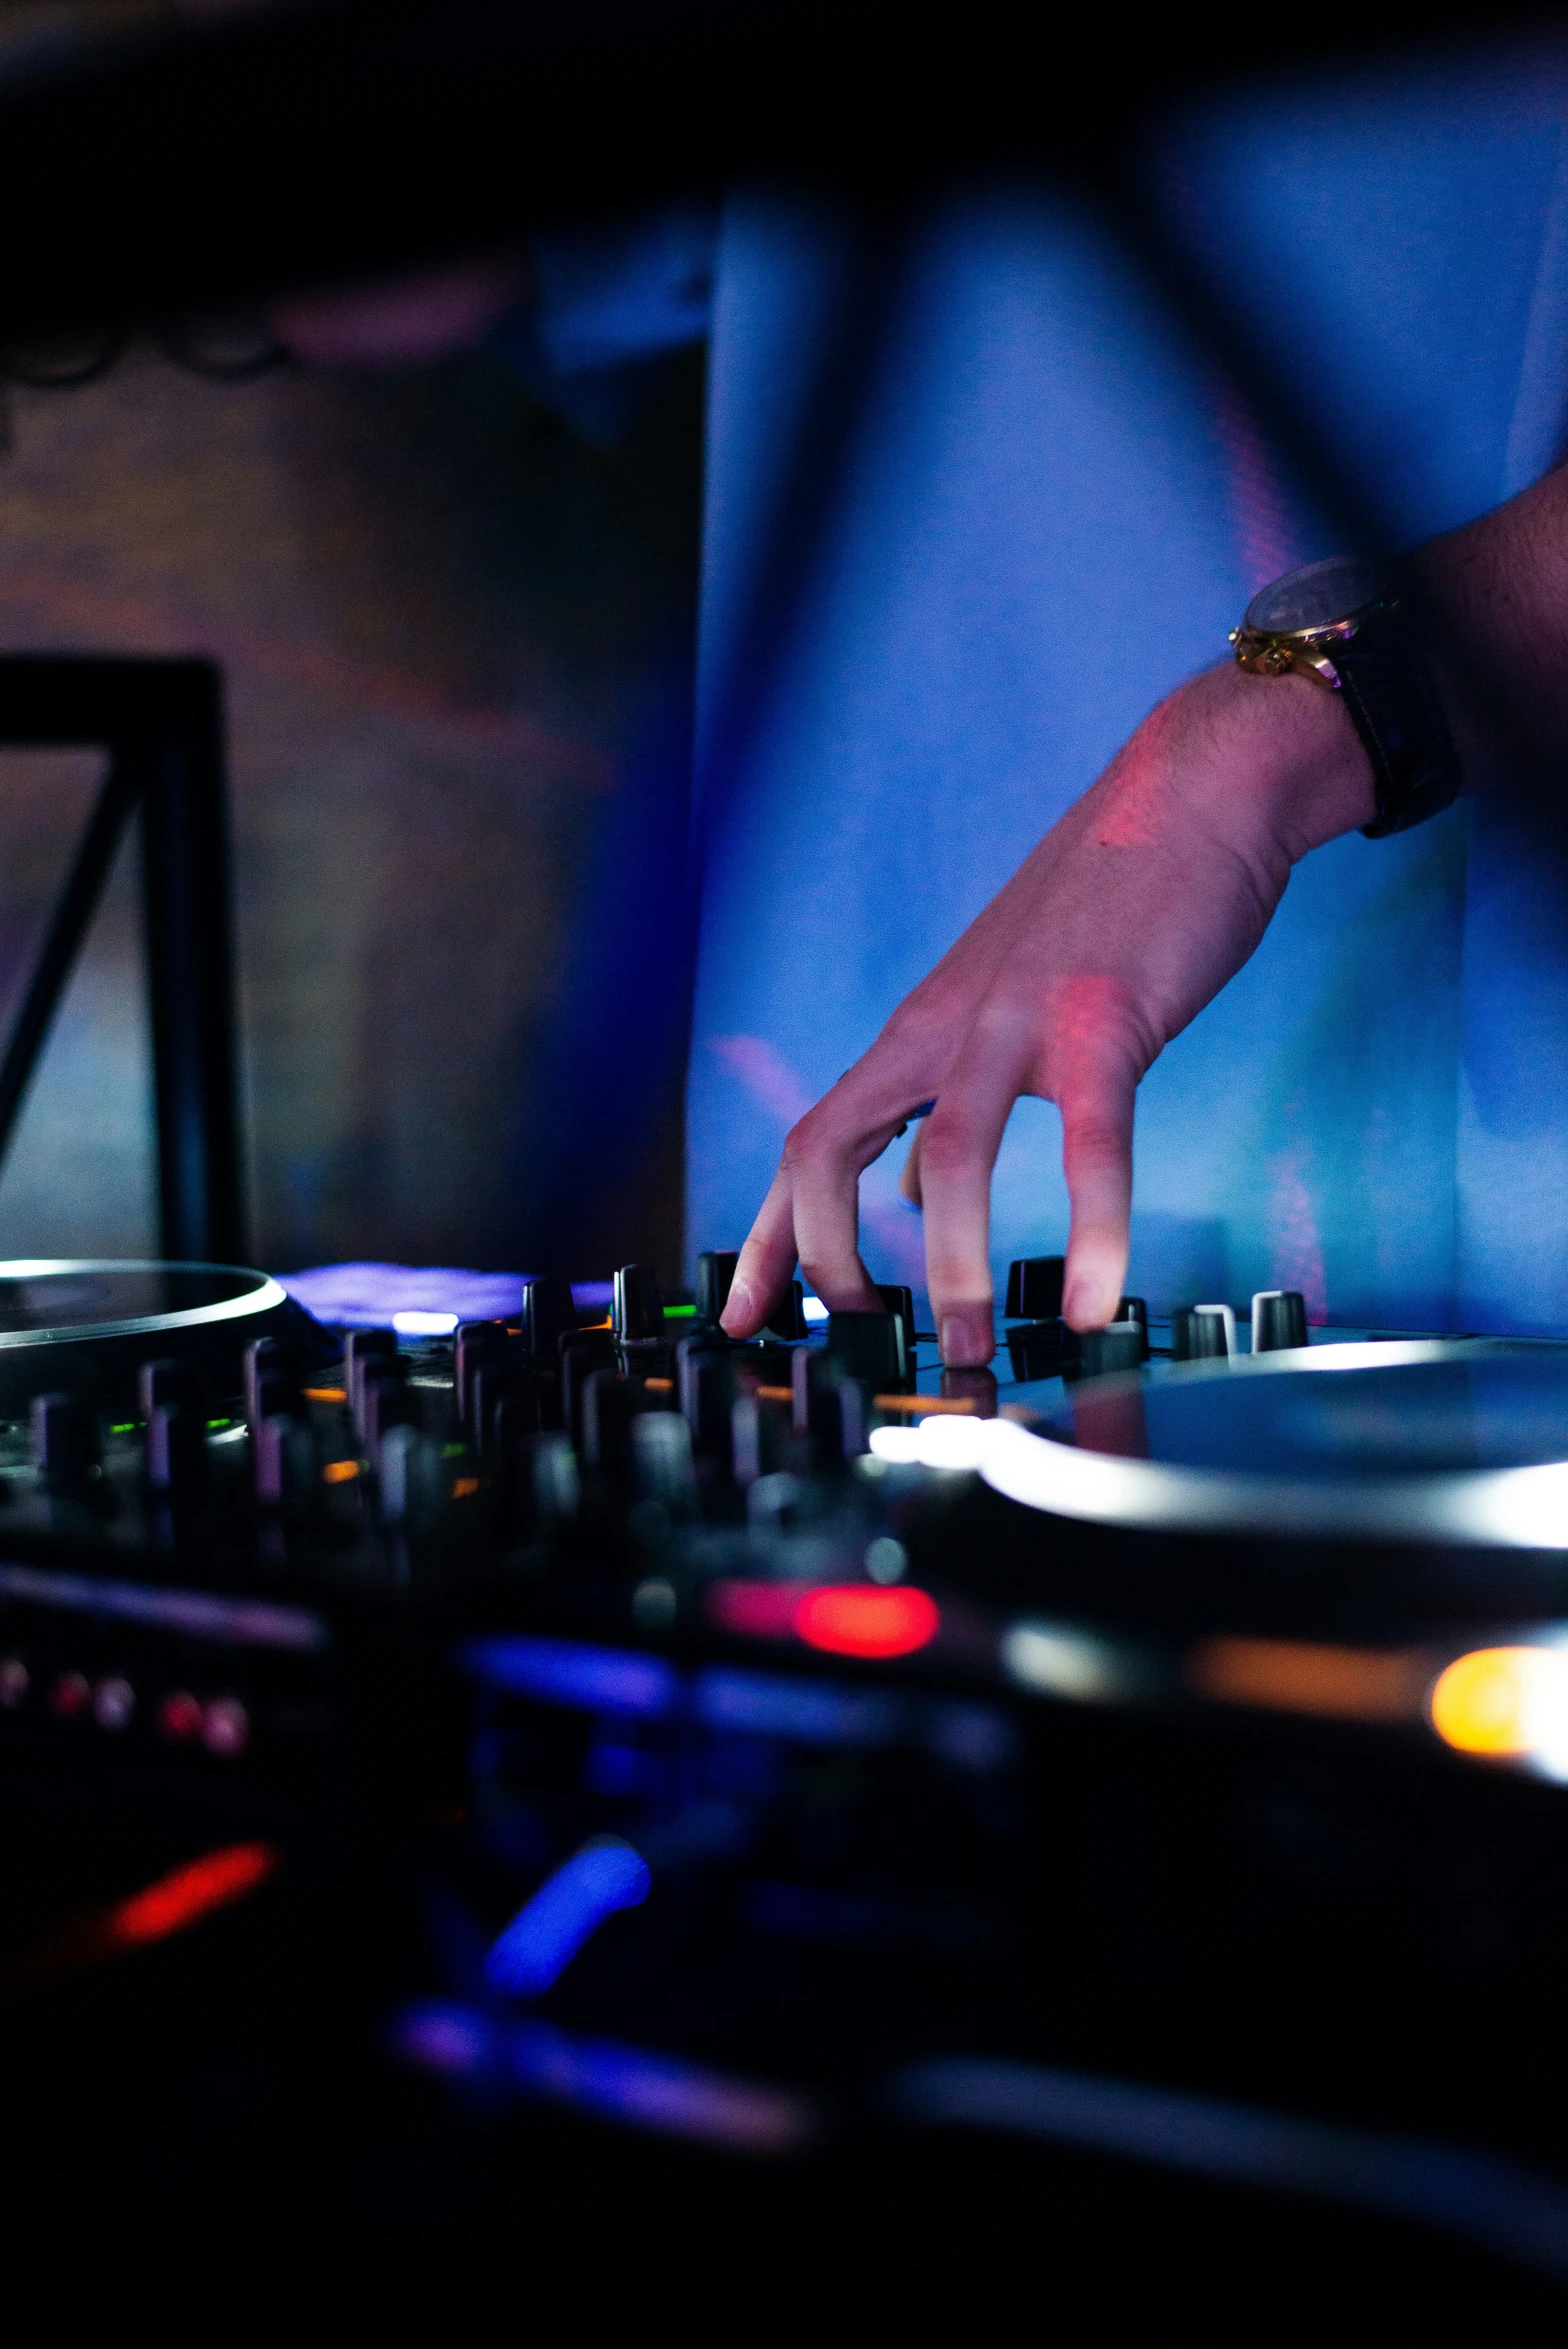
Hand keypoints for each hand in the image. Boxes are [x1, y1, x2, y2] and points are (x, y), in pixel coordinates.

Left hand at [720, 660, 1375, 1363]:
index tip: (742, 1319)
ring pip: (946, 1160)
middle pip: (824, 1149)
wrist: (1195, 790)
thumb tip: (908, 1183)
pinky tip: (1099, 1301)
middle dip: (821, 1257)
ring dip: (950, 1268)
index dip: (768, 1239)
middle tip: (861, 1332)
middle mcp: (944, 1028)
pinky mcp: (1106, 1021)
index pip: (807, 1143)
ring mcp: (1017, 1021)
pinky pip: (1092, 1147)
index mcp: (919, 1032)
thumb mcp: (1000, 998)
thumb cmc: (1109, 905)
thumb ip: (947, 1089)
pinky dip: (1094, 1233)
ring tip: (973, 1345)